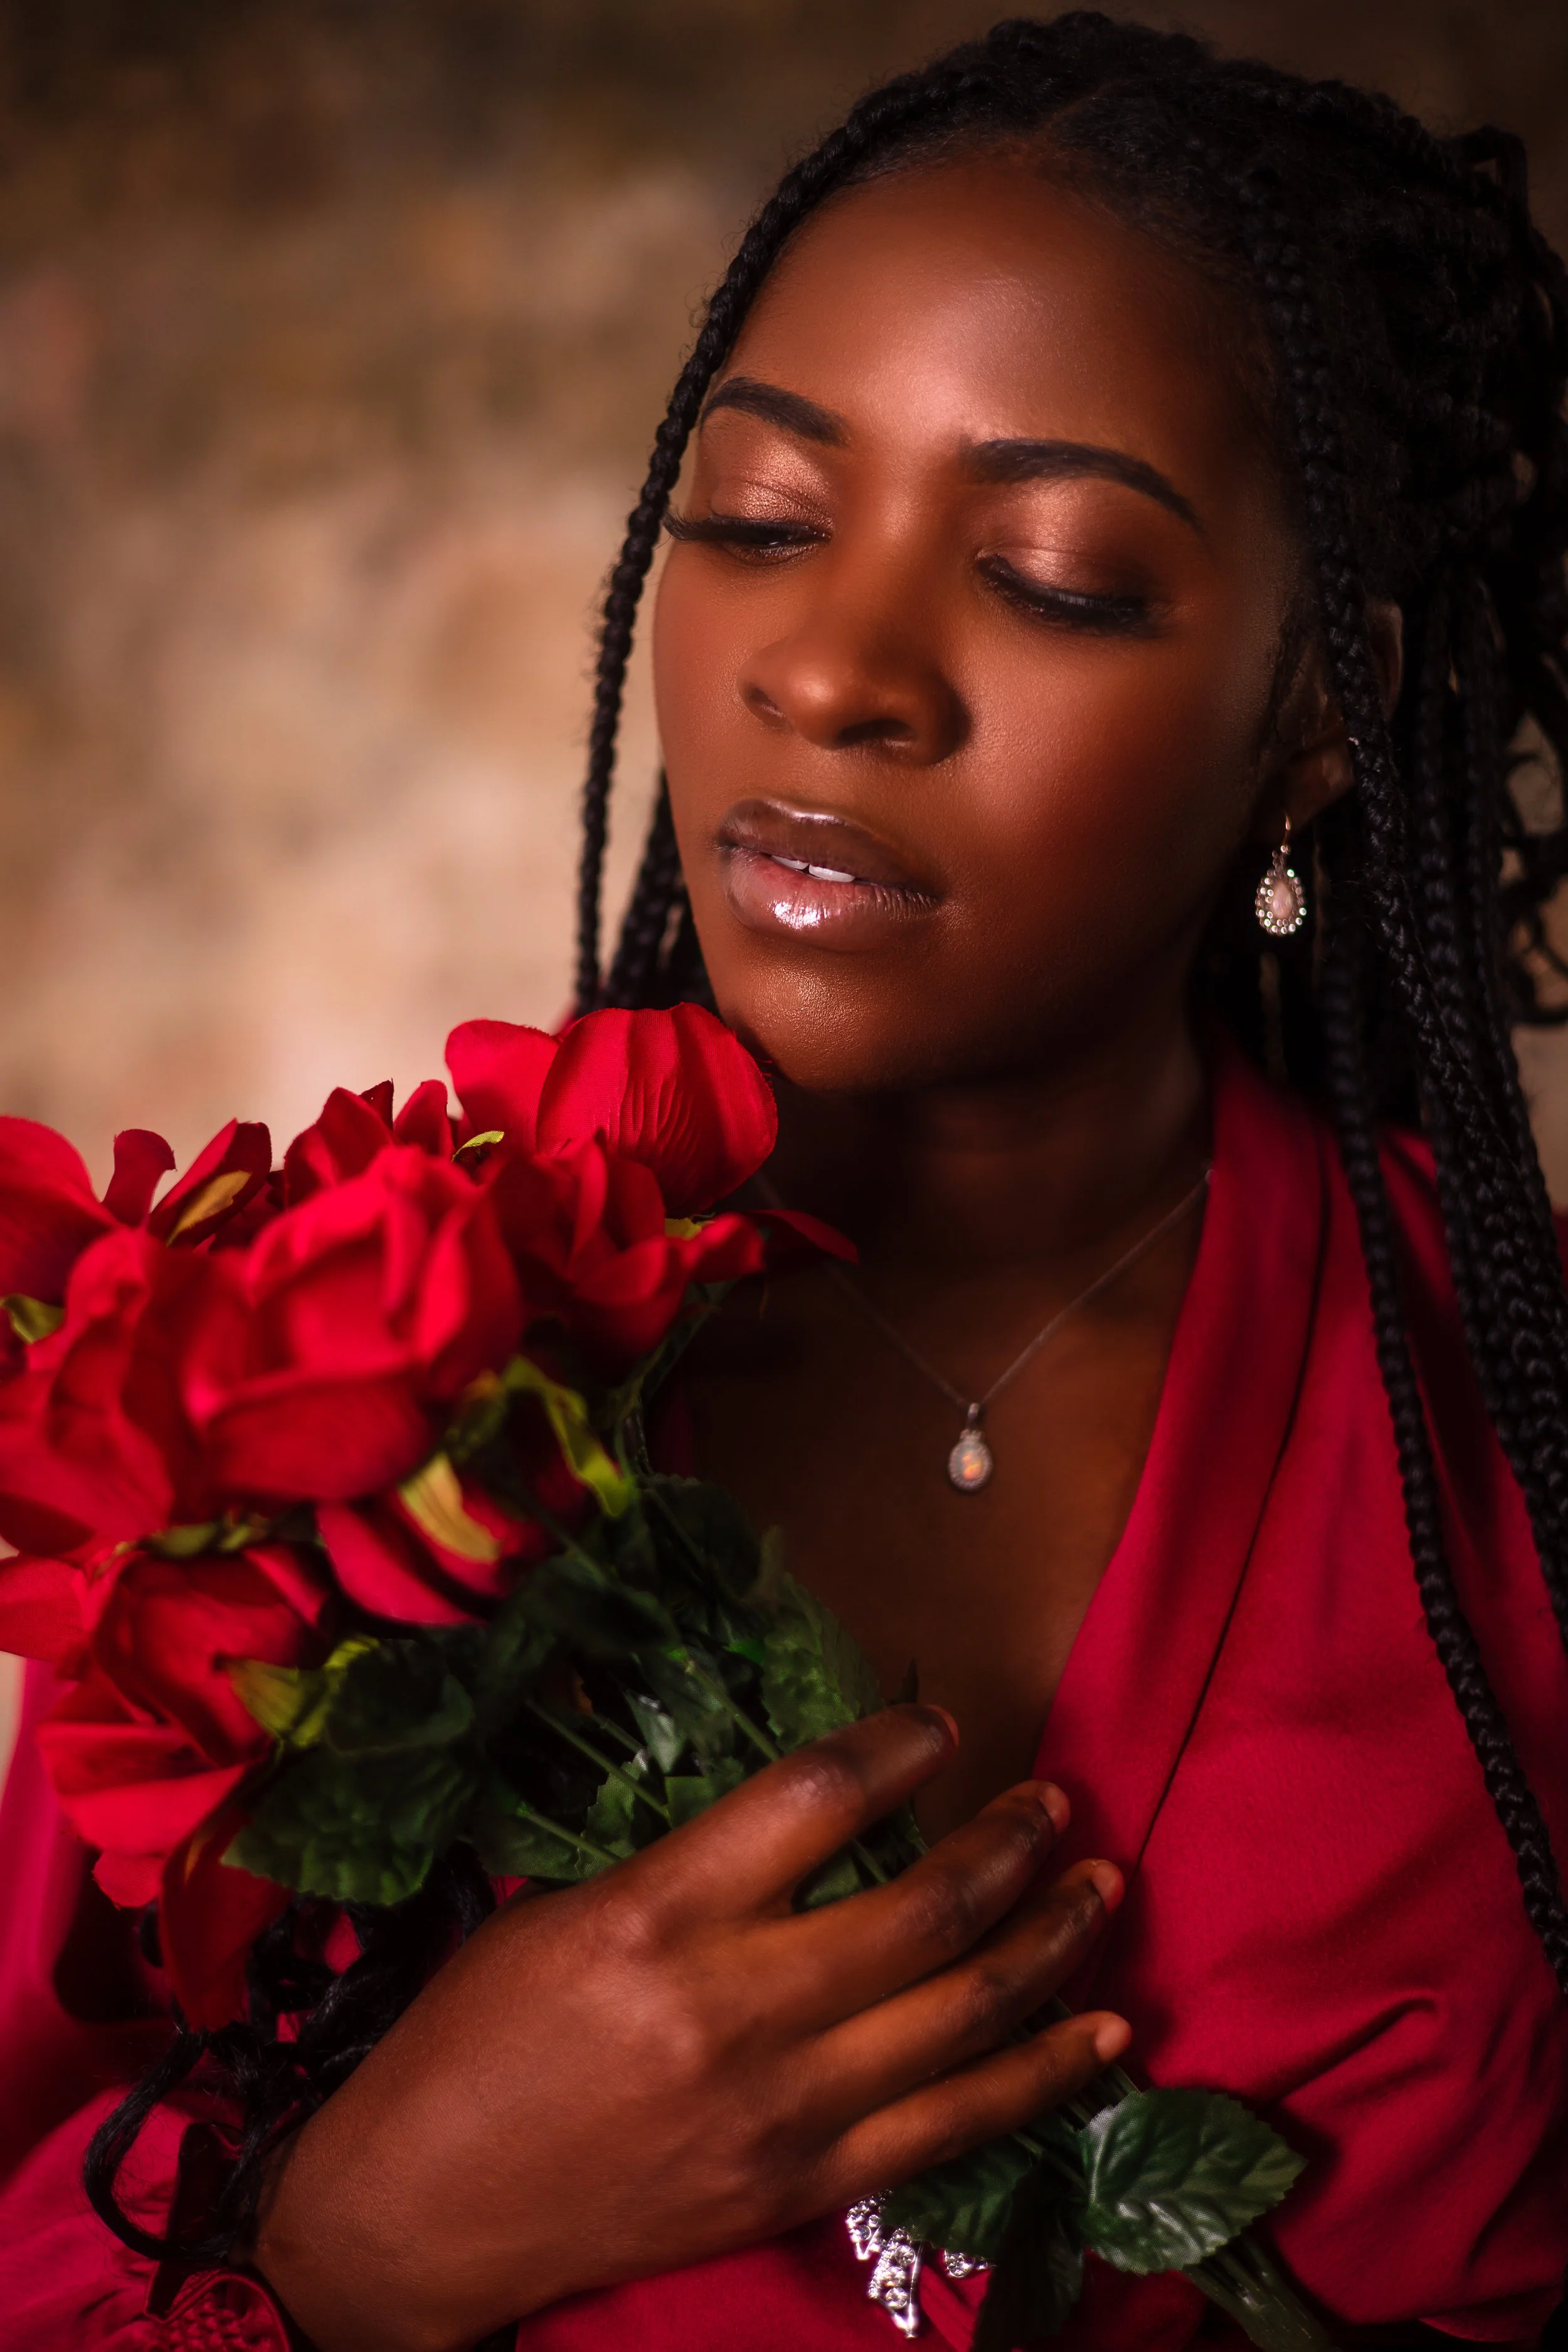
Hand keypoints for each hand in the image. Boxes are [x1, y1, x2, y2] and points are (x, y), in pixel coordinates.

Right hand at [253, 1705, 1127, 2351]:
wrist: (425, 2213)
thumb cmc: (476, 2039)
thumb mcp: (562, 1911)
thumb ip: (689, 1865)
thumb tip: (812, 1813)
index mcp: (656, 1916)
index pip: (813, 1799)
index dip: (896, 1747)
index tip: (940, 1727)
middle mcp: (733, 2008)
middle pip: (920, 1907)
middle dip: (1009, 1841)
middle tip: (1052, 1798)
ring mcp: (782, 2107)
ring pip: (964, 2011)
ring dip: (1051, 1938)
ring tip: (1100, 1881)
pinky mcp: (804, 2183)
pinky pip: (959, 2124)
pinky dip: (1045, 2073)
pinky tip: (1104, 2029)